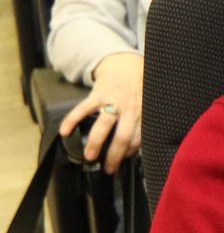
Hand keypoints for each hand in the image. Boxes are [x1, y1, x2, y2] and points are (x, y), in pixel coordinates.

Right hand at [60, 51, 143, 174]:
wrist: (125, 63)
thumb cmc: (139, 87)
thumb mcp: (150, 103)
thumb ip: (146, 121)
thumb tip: (141, 147)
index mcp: (144, 112)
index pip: (140, 138)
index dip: (132, 153)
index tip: (123, 163)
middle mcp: (130, 108)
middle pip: (123, 136)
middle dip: (115, 155)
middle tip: (107, 169)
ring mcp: (114, 100)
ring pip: (104, 125)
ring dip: (95, 142)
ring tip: (89, 157)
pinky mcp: (98, 93)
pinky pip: (83, 108)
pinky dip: (72, 119)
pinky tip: (65, 131)